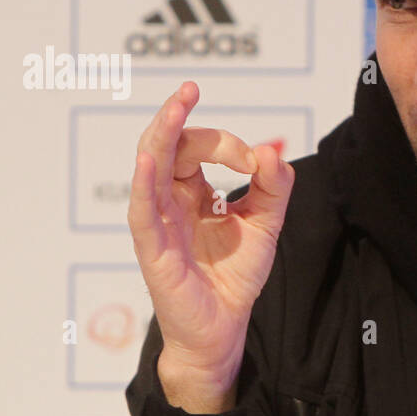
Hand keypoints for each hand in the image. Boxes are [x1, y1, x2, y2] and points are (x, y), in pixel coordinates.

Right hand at [129, 81, 293, 412]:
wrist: (225, 326)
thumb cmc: (235, 276)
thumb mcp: (265, 224)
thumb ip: (274, 188)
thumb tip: (272, 149)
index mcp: (193, 191)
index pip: (198, 147)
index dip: (227, 143)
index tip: (256, 161)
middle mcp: (170, 201)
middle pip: (167, 146)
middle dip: (181, 118)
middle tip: (191, 89)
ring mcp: (158, 222)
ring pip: (149, 167)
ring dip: (159, 133)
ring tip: (174, 105)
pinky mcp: (153, 248)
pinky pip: (142, 210)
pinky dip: (143, 182)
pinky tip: (149, 159)